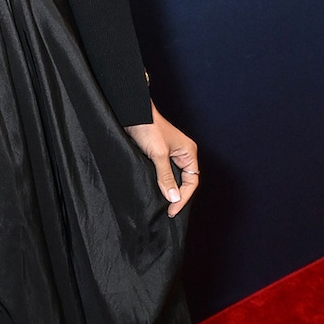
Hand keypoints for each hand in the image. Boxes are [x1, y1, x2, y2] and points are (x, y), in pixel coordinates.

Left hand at [125, 101, 198, 217]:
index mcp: (188, 152)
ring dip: (169, 189)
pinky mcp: (158, 154)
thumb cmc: (148, 126)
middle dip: (177, 196)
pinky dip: (161, 182)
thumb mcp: (158, 154)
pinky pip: (164, 173)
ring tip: (163, 204)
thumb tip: (174, 198)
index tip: (172, 209)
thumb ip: (166, 177)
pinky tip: (155, 190)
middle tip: (168, 210)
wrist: (131, 113)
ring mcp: (170, 154)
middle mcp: (182, 154)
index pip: (192, 182)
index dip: (183, 197)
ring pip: (174, 178)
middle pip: (184, 181)